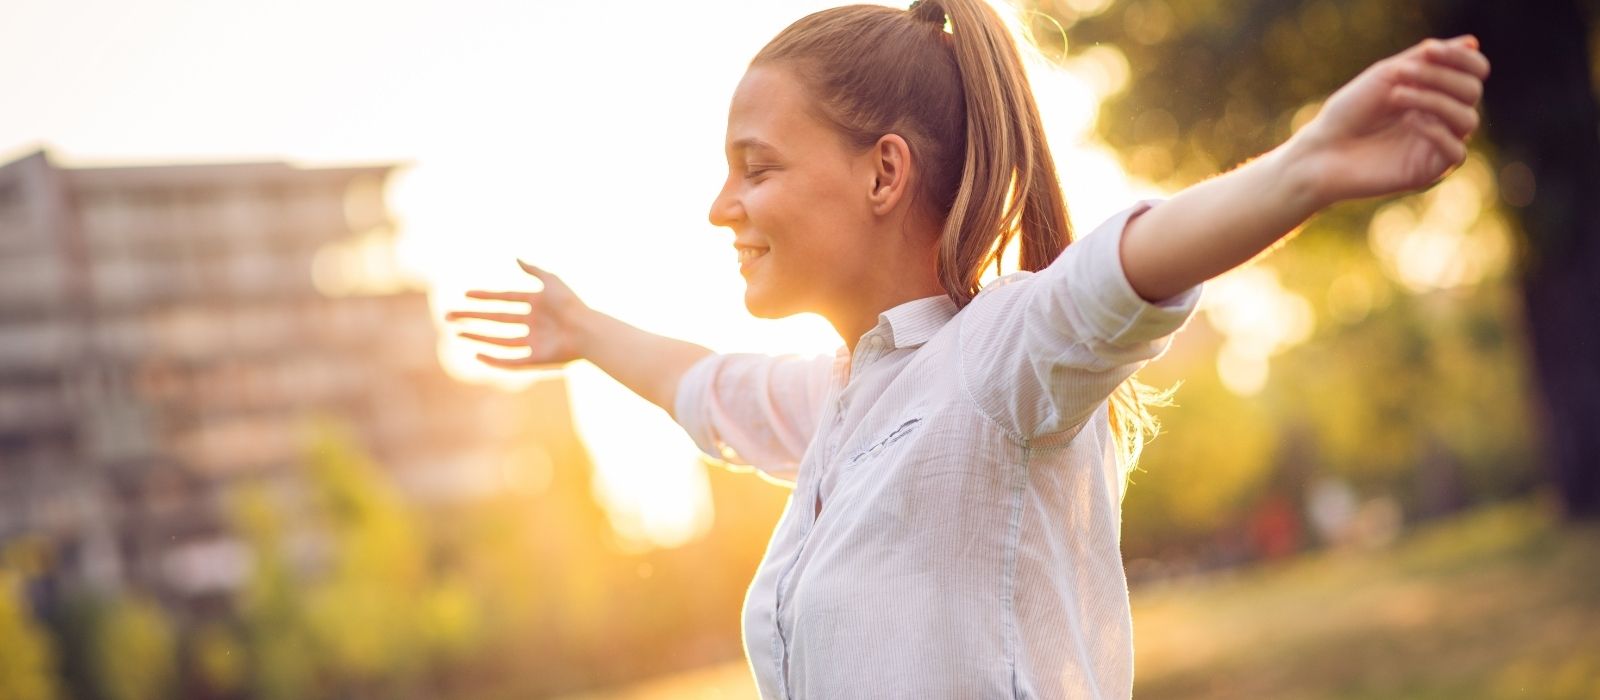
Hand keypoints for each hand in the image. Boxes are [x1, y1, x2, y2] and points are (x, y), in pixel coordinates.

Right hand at [444, 260, 589, 368]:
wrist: (586, 329)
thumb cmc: (571, 304)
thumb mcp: (551, 281)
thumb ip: (534, 270)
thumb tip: (516, 258)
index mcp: (536, 304)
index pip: (504, 299)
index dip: (485, 296)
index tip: (465, 294)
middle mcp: (533, 323)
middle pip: (496, 320)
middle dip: (472, 317)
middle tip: (448, 315)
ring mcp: (534, 342)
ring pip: (499, 340)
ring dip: (478, 336)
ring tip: (457, 332)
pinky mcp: (536, 359)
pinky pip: (510, 361)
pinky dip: (494, 360)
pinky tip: (477, 354)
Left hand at [1286, 35, 1489, 206]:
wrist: (1322, 151)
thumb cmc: (1349, 111)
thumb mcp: (1387, 75)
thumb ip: (1427, 59)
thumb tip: (1472, 42)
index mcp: (1435, 91)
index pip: (1473, 71)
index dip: (1459, 58)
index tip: (1427, 49)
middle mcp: (1442, 117)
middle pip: (1472, 91)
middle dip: (1440, 76)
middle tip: (1400, 74)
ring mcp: (1438, 144)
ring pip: (1467, 119)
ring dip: (1434, 101)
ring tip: (1396, 96)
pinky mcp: (1429, 170)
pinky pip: (1457, 152)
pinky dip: (1438, 133)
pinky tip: (1411, 123)